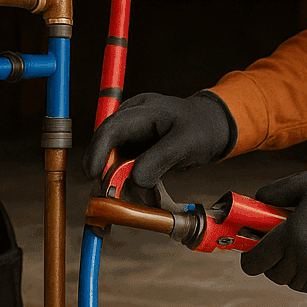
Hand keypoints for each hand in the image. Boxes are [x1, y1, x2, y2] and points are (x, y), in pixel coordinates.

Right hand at [82, 91, 233, 195]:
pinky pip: (123, 164)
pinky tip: (135, 192)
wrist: (212, 127)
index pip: (111, 129)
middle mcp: (133, 118)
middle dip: (103, 170)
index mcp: (145, 110)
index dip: (97, 152)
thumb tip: (136, 179)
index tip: (94, 175)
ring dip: (115, 179)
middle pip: (106, 144)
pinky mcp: (135, 145)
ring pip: (112, 157)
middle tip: (106, 193)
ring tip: (124, 196)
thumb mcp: (186, 143)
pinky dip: (126, 180)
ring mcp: (133, 131)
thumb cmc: (202, 129)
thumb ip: (160, 159)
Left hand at [241, 171, 306, 298]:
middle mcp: (303, 261)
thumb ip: (276, 191)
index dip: (250, 257)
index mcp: (291, 237)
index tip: (255, 250)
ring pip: (293, 283)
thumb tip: (256, 201)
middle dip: (274, 261)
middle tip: (285, 246)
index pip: (253, 263)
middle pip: (273, 275)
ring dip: (295, 270)